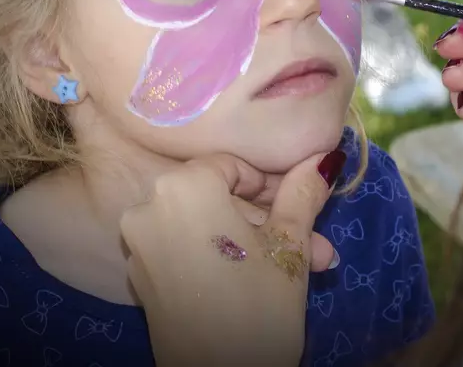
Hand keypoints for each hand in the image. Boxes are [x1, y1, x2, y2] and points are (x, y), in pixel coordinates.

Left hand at [120, 150, 344, 366]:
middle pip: (217, 196)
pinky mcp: (140, 278)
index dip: (271, 184)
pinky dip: (216, 257)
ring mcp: (139, 244)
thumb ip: (302, 193)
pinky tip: (255, 279)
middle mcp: (149, 206)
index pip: (234, 165)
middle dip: (266, 219)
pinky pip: (183, 250)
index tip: (299, 207)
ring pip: (204, 226)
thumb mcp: (290, 244)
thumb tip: (324, 157)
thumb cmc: (260, 305)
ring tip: (296, 265)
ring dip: (248, 240)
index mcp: (184, 186)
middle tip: (310, 243)